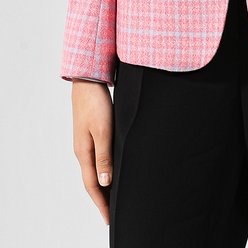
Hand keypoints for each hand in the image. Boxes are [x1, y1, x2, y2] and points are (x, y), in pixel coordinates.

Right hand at [71, 79, 113, 225]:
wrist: (88, 82)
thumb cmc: (96, 104)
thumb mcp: (103, 131)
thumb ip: (104, 157)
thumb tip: (105, 183)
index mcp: (84, 152)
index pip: (93, 185)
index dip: (101, 203)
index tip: (108, 219)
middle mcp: (82, 151)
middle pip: (92, 181)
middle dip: (101, 199)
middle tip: (110, 215)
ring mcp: (85, 143)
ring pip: (94, 171)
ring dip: (102, 187)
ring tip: (111, 199)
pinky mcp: (90, 135)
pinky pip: (96, 160)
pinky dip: (103, 171)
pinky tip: (110, 172)